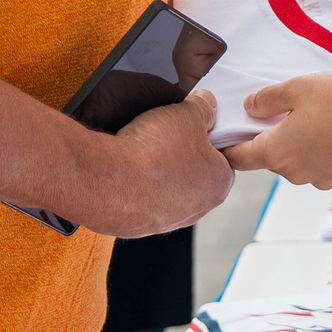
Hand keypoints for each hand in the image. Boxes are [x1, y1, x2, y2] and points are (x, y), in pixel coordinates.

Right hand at [67, 88, 230, 237]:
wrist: (108, 181)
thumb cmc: (155, 151)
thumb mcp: (188, 114)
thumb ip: (204, 107)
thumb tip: (207, 103)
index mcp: (220, 183)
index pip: (223, 157)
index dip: (207, 138)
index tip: (192, 127)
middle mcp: (198, 209)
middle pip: (195, 174)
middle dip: (181, 156)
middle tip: (165, 137)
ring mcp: (166, 222)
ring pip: (166, 190)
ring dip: (156, 173)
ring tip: (141, 153)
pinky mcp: (137, 228)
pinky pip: (139, 201)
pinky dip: (133, 187)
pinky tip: (124, 170)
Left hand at [226, 71, 331, 190]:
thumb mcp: (298, 87)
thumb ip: (267, 99)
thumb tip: (250, 108)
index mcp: (276, 152)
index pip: (238, 158)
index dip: (228, 147)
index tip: (225, 137)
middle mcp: (293, 173)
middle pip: (268, 157)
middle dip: (271, 137)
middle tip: (285, 110)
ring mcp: (316, 179)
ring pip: (294, 160)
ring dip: (296, 143)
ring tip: (316, 116)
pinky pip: (316, 164)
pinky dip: (317, 149)